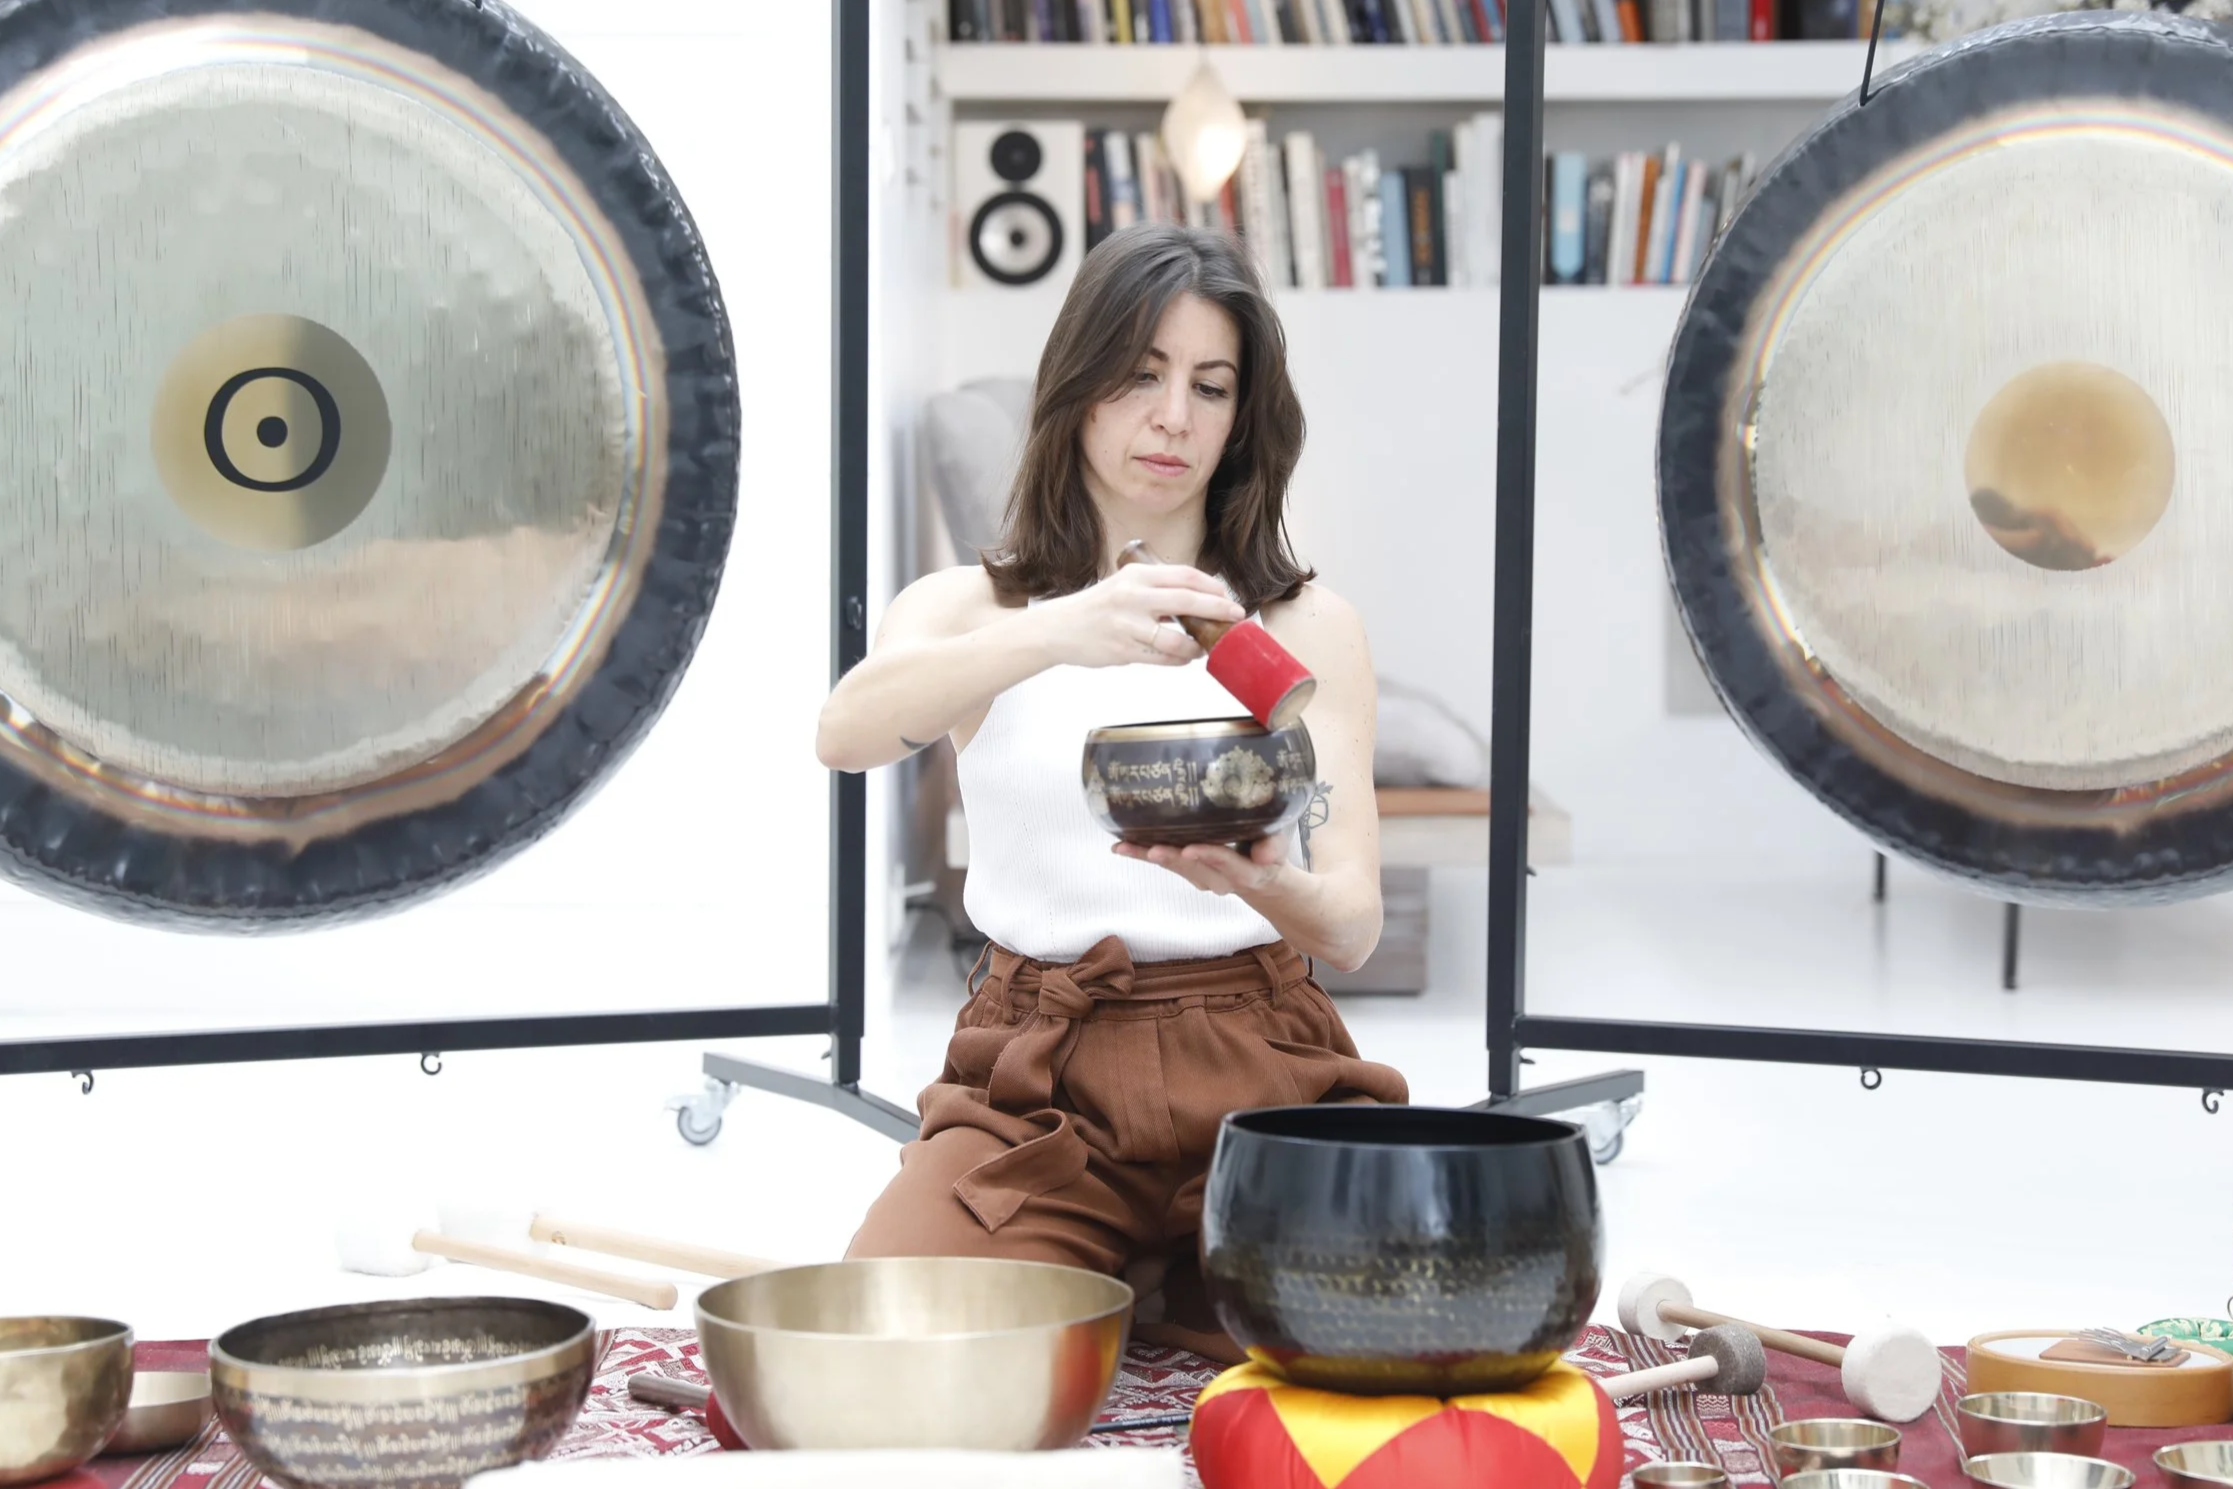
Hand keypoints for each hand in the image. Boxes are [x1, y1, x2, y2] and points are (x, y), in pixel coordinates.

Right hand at [1032, 561, 1245, 669]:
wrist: (1058, 628)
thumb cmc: (1096, 607)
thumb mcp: (1124, 585)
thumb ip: (1156, 589)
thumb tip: (1198, 599)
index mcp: (1136, 575)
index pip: (1184, 575)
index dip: (1211, 586)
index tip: (1227, 596)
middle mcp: (1133, 597)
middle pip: (1188, 601)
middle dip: (1218, 610)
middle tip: (1236, 617)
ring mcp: (1127, 625)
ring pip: (1177, 639)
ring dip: (1197, 645)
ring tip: (1204, 646)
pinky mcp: (1123, 650)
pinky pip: (1162, 658)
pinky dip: (1179, 659)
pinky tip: (1184, 657)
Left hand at [1113, 833, 1288, 895]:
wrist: (1263, 878)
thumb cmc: (1269, 852)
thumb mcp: (1279, 847)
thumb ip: (1274, 848)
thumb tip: (1266, 855)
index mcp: (1245, 872)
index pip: (1226, 862)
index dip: (1209, 856)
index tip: (1190, 849)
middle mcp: (1220, 880)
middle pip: (1193, 868)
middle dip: (1171, 858)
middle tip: (1151, 849)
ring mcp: (1202, 879)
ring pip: (1175, 868)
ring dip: (1148, 858)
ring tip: (1124, 847)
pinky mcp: (1188, 873)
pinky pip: (1166, 865)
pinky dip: (1143, 855)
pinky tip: (1121, 846)